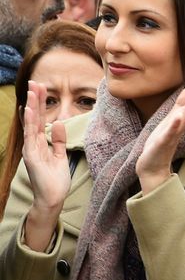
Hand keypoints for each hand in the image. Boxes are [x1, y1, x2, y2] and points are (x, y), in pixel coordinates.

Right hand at [22, 81, 69, 251]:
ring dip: (32, 106)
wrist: (52, 198)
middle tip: (35, 82)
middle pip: (34, 118)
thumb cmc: (55, 179)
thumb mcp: (60, 155)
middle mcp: (33, 144)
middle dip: (35, 99)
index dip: (40, 104)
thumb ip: (59, 140)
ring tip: (32, 90)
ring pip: (31, 124)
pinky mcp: (32, 156)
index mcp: (40, 143)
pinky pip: (30, 136)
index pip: (40, 119)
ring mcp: (31, 149)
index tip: (41, 87)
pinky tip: (29, 110)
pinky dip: (29, 123)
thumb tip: (60, 123)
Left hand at [136, 74, 184, 192]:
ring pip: (184, 119)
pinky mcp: (163, 143)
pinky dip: (174, 126)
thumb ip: (181, 105)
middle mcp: (182, 126)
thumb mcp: (171, 120)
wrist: (152, 166)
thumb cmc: (162, 142)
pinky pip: (170, 134)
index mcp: (184, 119)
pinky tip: (178, 117)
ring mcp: (173, 135)